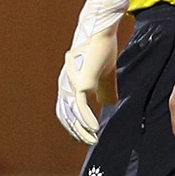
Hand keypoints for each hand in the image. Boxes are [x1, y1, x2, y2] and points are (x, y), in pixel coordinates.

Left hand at [56, 24, 116, 142]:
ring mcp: (72, 84)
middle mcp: (67, 85)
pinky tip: (95, 130)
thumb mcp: (106, 75)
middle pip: (65, 115)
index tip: (84, 134)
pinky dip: (87, 120)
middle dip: (75, 130)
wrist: (102, 34)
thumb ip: (106, 89)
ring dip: (81, 129)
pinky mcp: (81, 83)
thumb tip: (108, 104)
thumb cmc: (102, 50)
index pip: (67, 109)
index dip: (74, 123)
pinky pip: (82, 106)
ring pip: (72, 114)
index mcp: (71, 83)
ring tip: (92, 139)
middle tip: (87, 141)